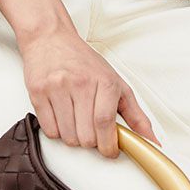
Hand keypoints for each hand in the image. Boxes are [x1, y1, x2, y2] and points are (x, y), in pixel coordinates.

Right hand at [17, 23, 163, 158]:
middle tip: (91, 130)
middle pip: (86, 136)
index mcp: (104, 81)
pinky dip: (56, 131)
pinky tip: (61, 116)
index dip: (108, 145)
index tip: (109, 150)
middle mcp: (81, 83)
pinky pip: (49, 130)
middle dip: (91, 142)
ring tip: (75, 120)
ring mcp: (58, 87)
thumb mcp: (116, 83)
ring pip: (67, 137)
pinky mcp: (38, 92)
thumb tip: (151, 141)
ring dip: (73, 137)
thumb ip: (136, 115)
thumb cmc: (84, 62)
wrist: (51, 38)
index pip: (105, 123)